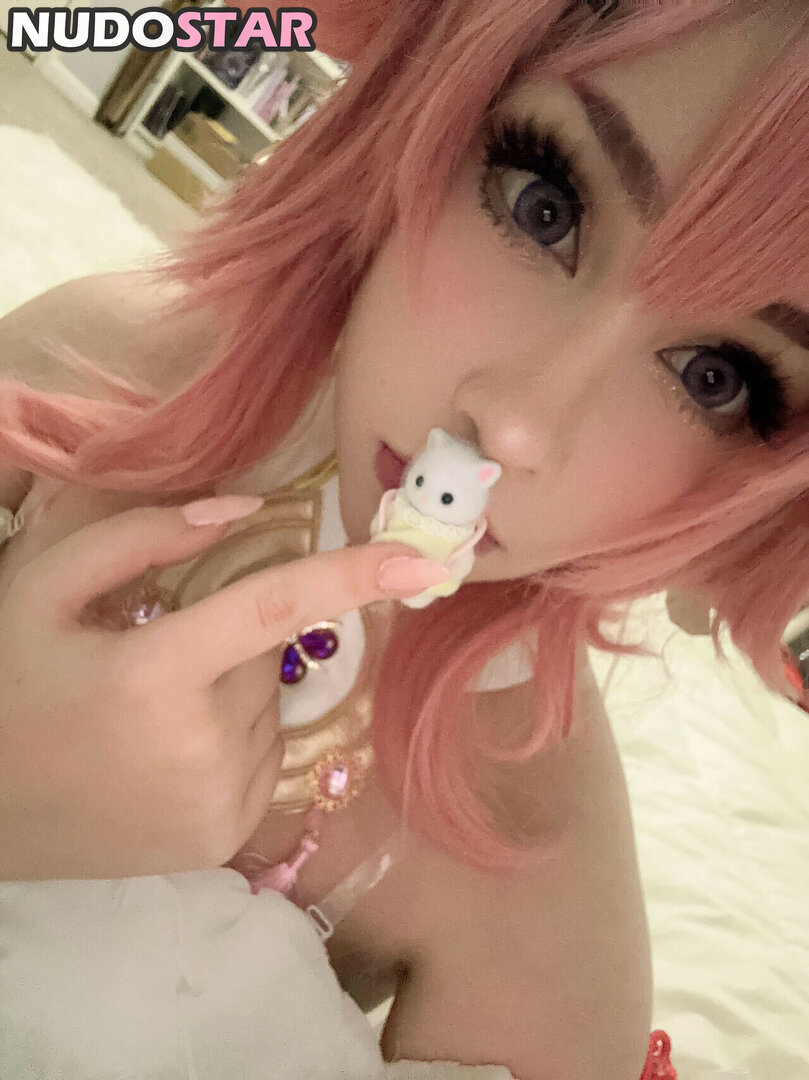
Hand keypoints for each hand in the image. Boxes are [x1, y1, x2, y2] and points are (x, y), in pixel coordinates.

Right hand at [0, 497, 445, 880]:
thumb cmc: (10, 687)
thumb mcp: (45, 590)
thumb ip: (142, 537)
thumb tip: (246, 513)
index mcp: (152, 677)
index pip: (272, 609)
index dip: (351, 576)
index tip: (424, 560)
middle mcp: (200, 750)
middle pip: (266, 655)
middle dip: (228, 641)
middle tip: (154, 657)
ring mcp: (217, 805)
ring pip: (269, 707)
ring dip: (230, 691)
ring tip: (152, 712)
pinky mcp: (223, 839)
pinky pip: (264, 755)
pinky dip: (233, 738)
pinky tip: (168, 749)